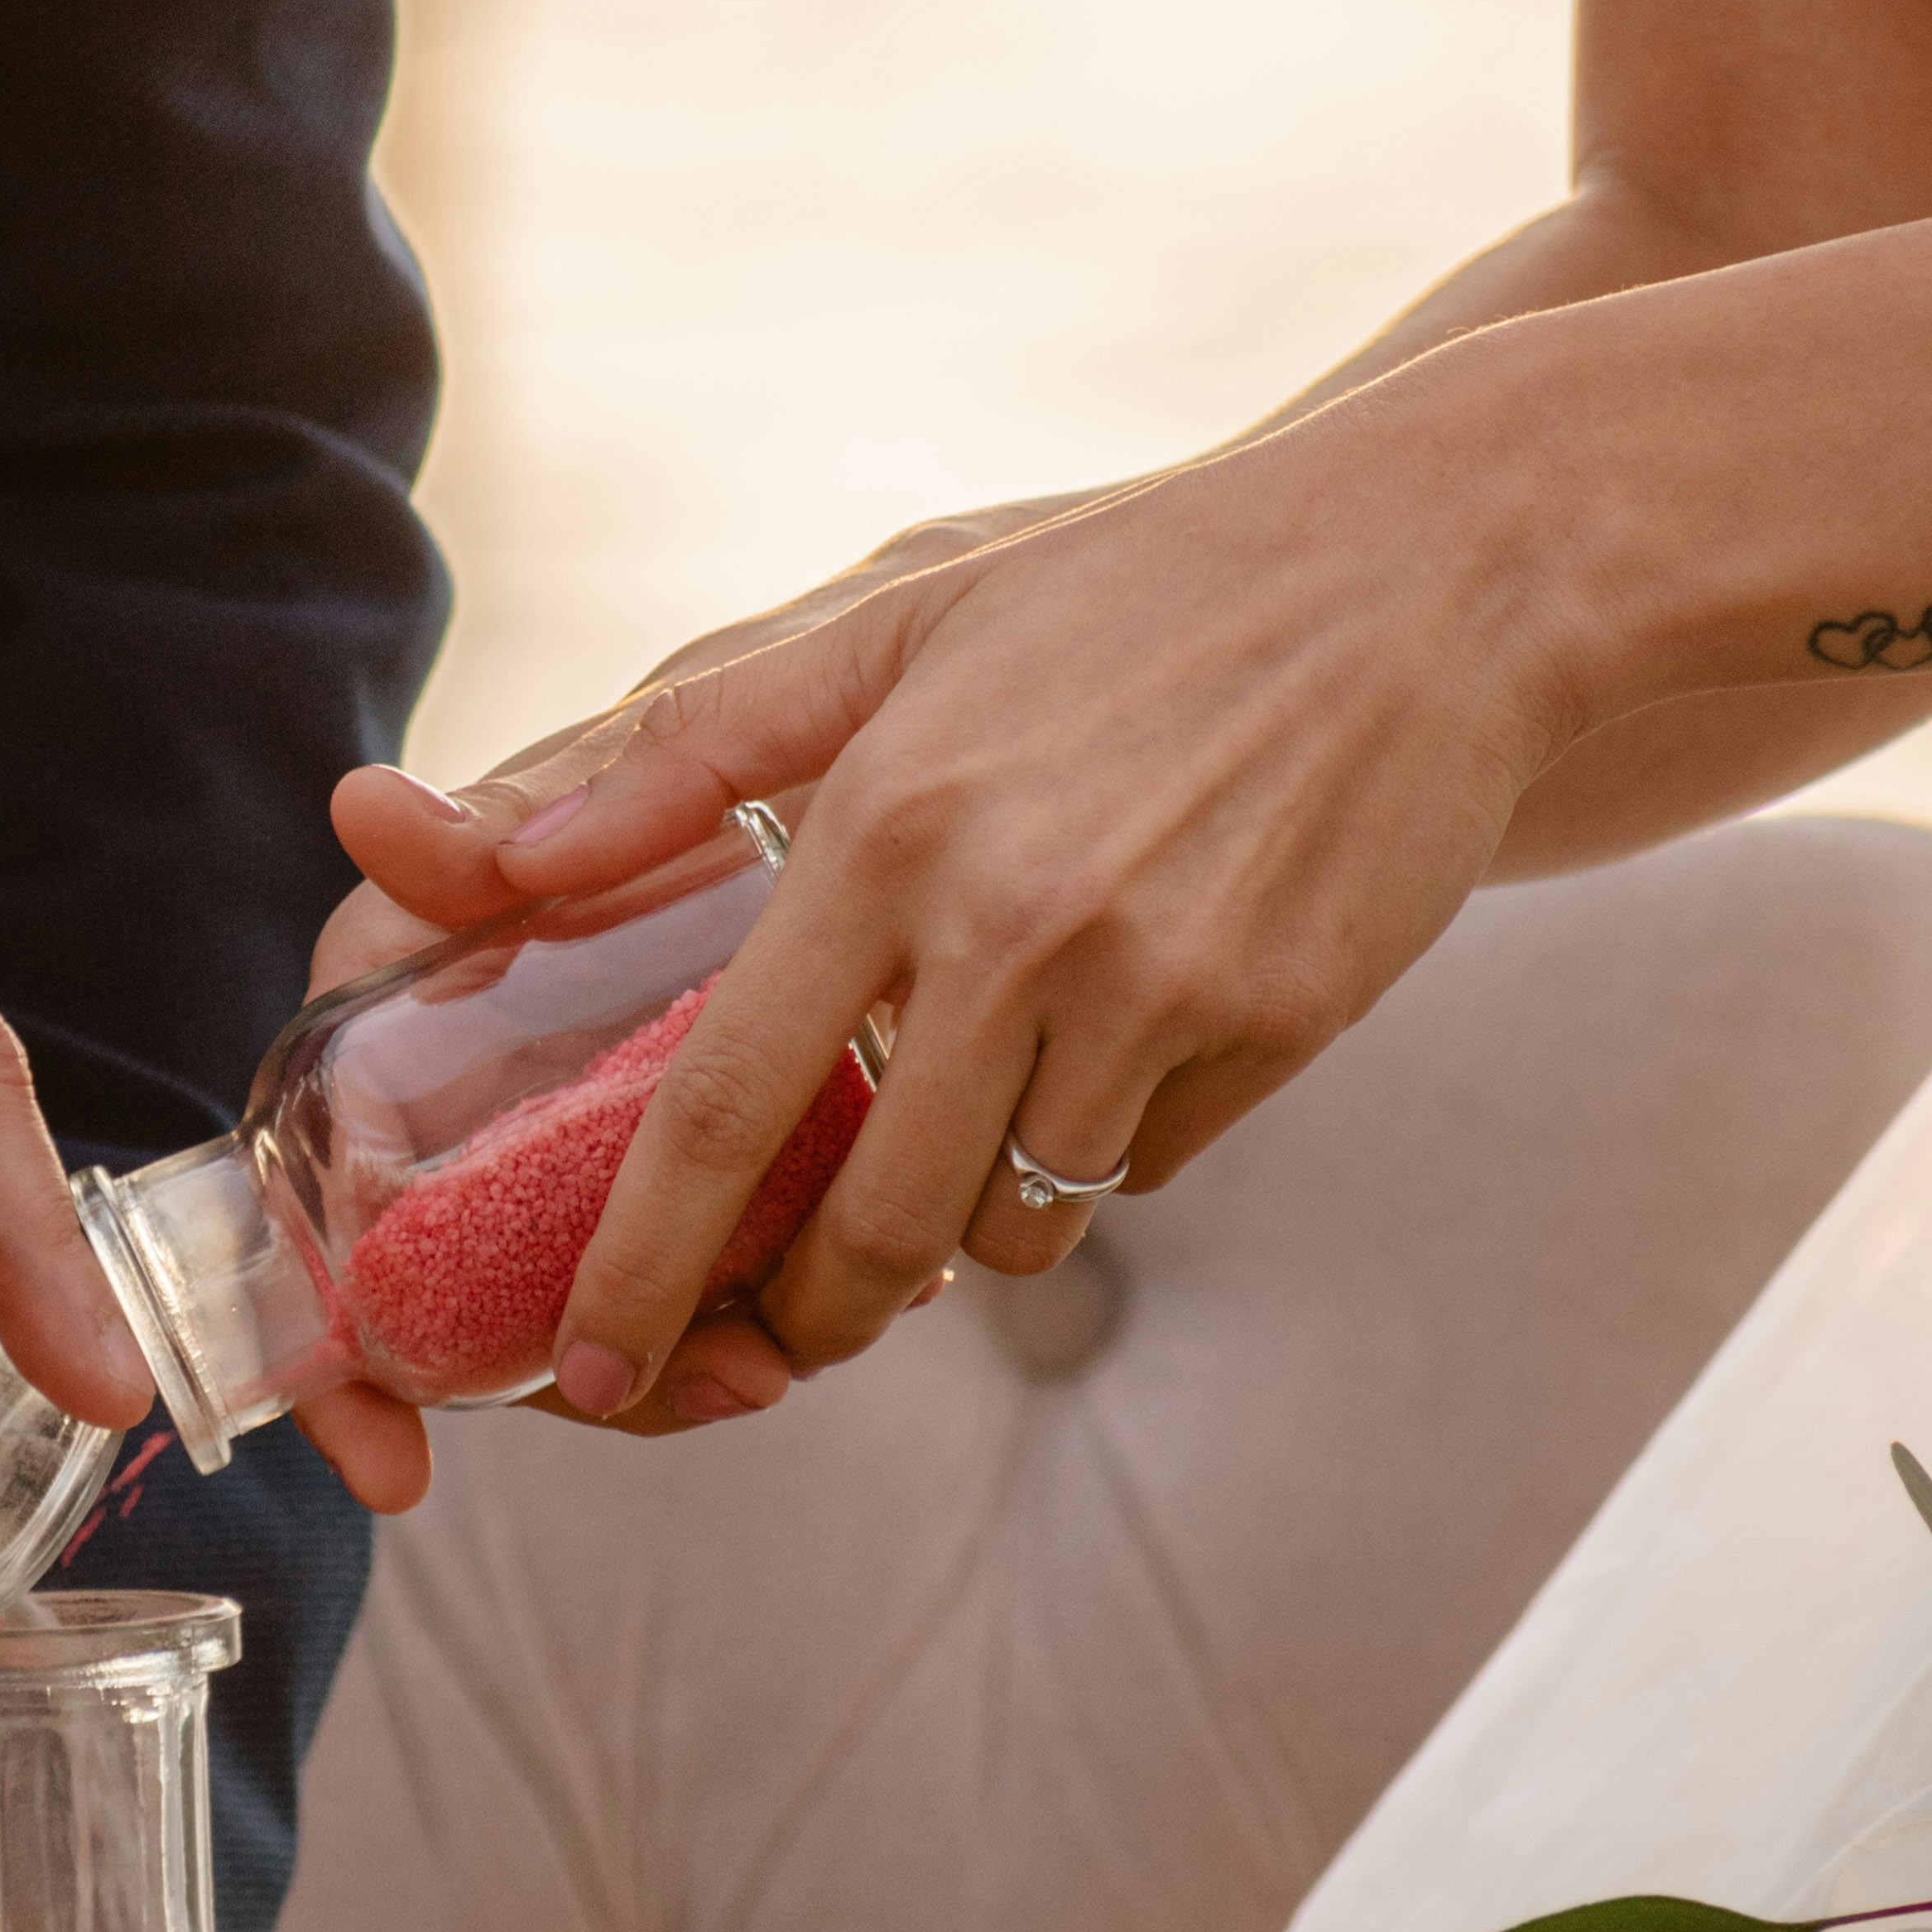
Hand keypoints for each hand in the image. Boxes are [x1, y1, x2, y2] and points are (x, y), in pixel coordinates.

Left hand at [445, 352, 1585, 1410]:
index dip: (644, 1267)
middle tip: (767, 1338)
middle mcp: (1013, 927)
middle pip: (870, 1224)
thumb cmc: (1136, 592)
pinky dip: (1092, 1157)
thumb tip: (492, 854)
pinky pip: (1139, 1170)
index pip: (724, 1107)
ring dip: (954, 1236)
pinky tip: (1105, 1055)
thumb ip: (687, 754)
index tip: (586, 1363)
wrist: (1438, 568)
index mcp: (890, 830)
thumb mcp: (896, 630)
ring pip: (1010, 1226)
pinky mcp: (1274, 1029)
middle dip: (801, 1317)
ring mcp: (1157, 991)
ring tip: (944, 1155)